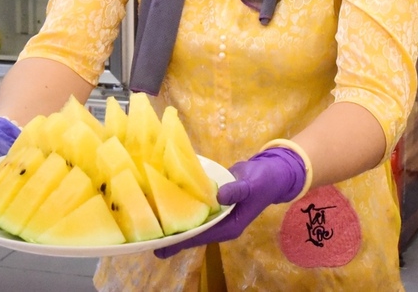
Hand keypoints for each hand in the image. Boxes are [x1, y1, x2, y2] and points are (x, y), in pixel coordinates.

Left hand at [154, 147, 306, 257]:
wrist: (271, 171)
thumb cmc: (263, 181)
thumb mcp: (252, 184)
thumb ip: (237, 190)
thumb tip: (219, 196)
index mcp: (229, 227)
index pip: (200, 236)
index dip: (181, 241)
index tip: (160, 245)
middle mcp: (220, 224)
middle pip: (193, 232)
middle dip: (172, 235)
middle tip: (147, 236)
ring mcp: (216, 213)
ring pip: (192, 220)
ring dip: (175, 220)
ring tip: (150, 220)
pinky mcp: (213, 202)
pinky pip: (196, 206)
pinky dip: (182, 204)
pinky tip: (165, 199)